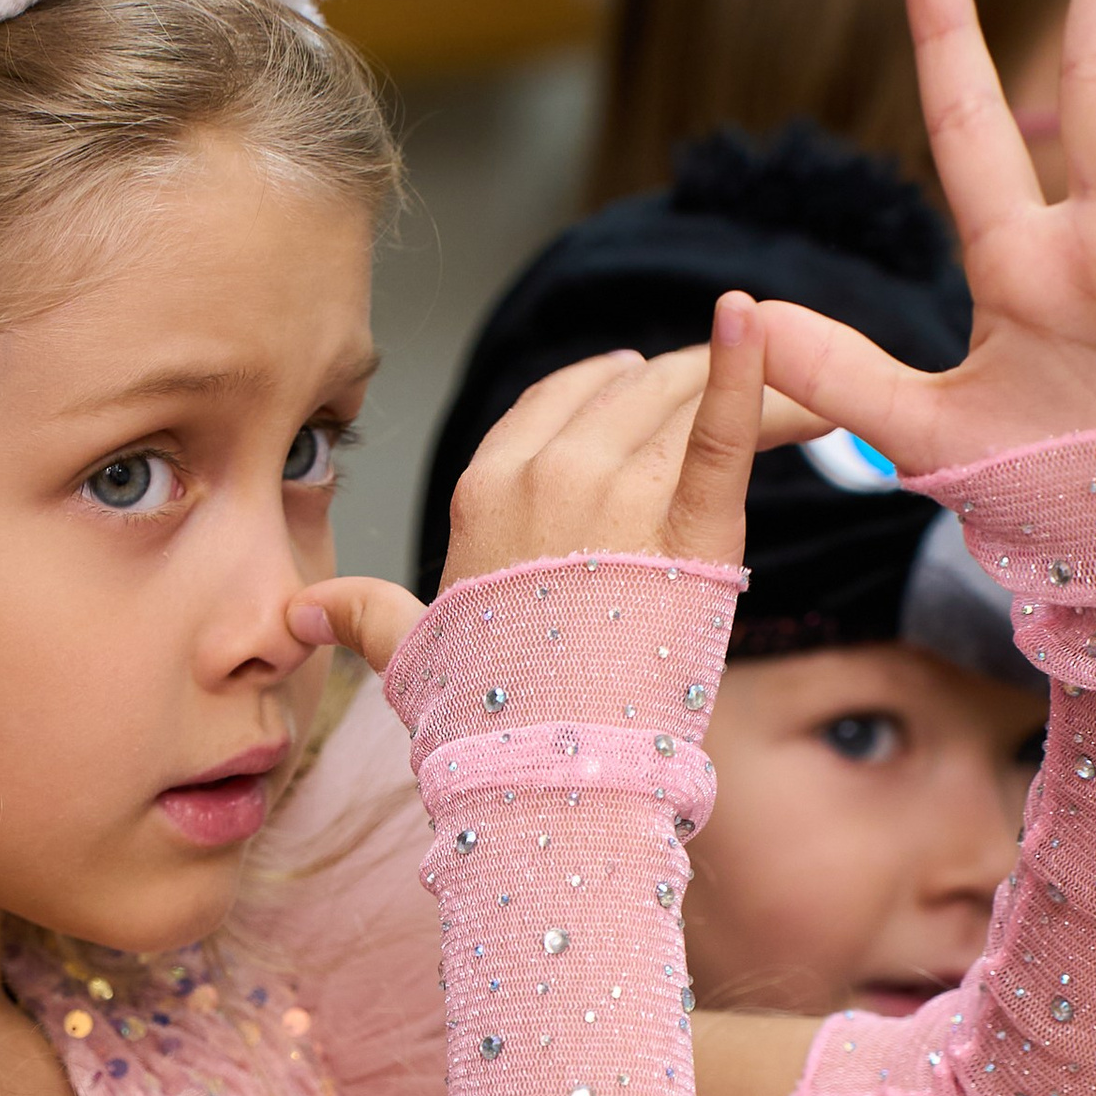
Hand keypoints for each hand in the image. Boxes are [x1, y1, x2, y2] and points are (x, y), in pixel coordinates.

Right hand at [290, 292, 764, 681]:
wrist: (546, 775)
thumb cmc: (483, 718)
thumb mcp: (410, 654)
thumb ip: (365, 614)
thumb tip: (299, 611)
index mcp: (484, 489)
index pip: (553, 400)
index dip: (603, 387)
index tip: (641, 379)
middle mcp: (548, 473)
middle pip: (632, 391)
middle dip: (685, 386)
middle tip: (737, 398)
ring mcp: (619, 494)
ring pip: (685, 401)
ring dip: (743, 383)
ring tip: (796, 391)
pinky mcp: (692, 527)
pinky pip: (725, 429)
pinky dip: (752, 370)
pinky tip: (763, 320)